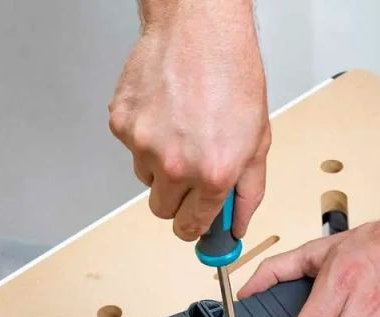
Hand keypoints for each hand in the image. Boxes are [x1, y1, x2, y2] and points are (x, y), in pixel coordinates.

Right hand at [108, 2, 269, 240]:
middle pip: (162, 210)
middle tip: (191, 174)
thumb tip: (236, 226)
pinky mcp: (121, 124)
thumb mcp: (257, 143)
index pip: (190, 226)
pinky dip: (145, 137)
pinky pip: (131, 148)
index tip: (193, 223)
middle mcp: (175, 165)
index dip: (193, 227)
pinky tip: (166, 113)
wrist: (201, 26)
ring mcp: (143, 144)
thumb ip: (247, 193)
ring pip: (146, 178)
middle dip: (176, 199)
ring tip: (182, 130)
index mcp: (213, 175)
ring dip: (160, 166)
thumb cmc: (233, 75)